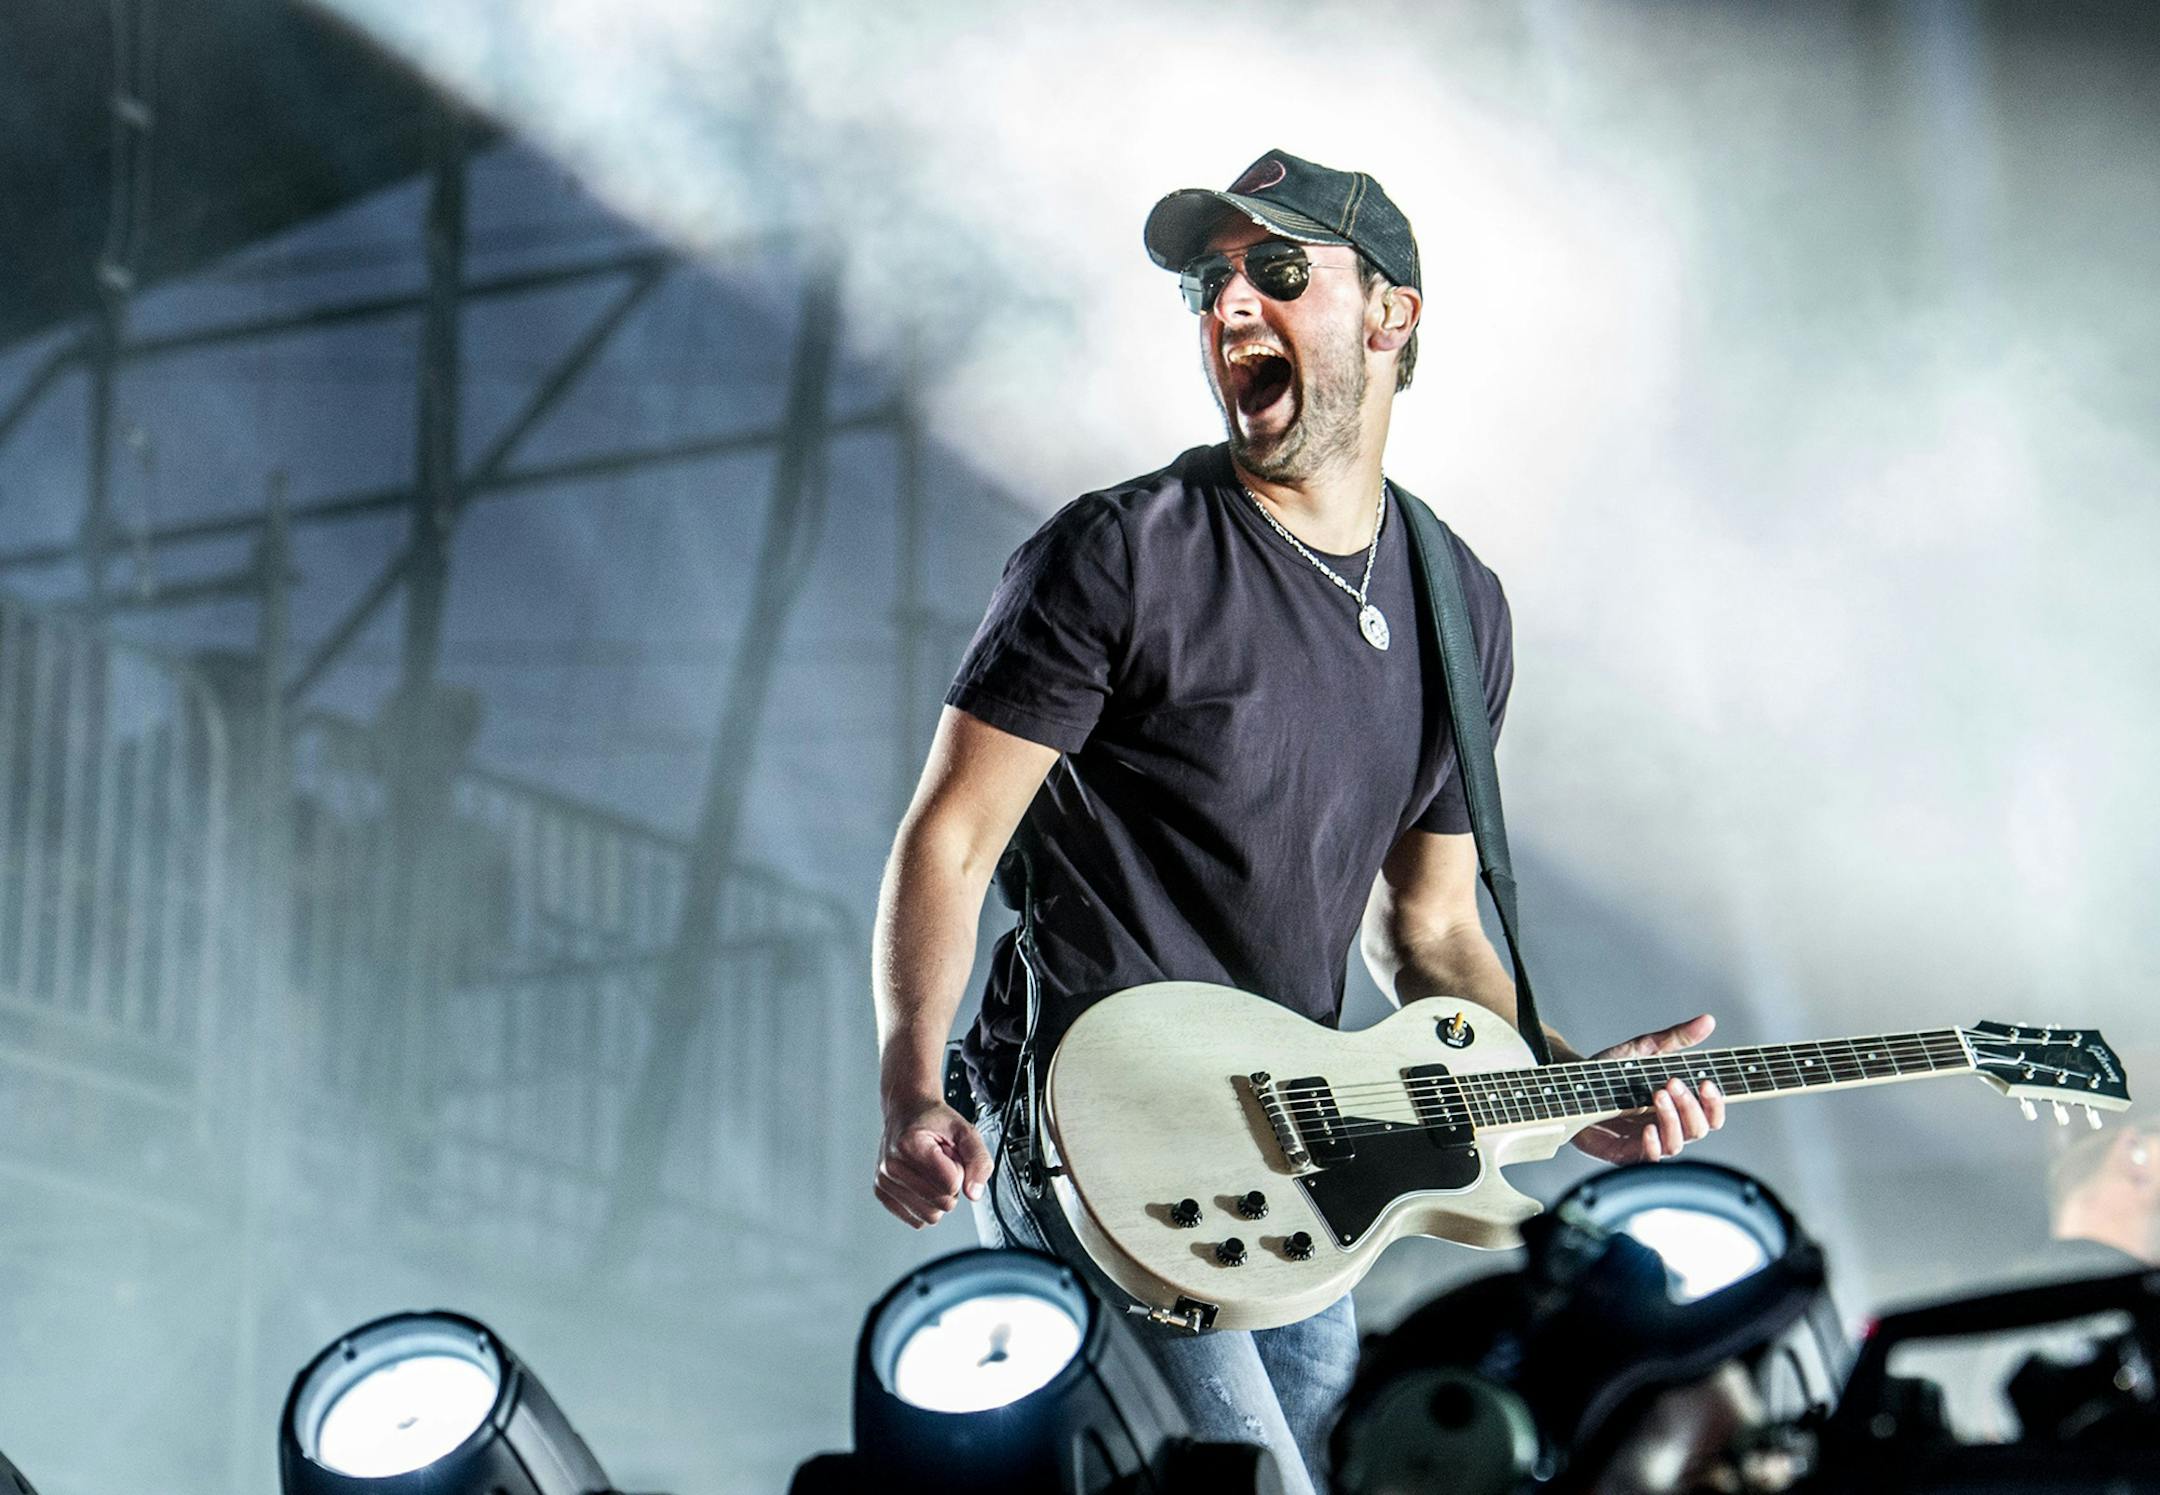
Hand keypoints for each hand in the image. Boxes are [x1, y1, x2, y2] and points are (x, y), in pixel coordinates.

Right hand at [876, 1093, 993, 1228]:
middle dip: (950, 1185)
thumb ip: (979, 1159)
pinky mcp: (881, 1193)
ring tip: (931, 1172)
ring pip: (929, 1216)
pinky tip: (921, 1183)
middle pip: (941, 1203)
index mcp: (911, 1145)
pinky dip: (925, 1205)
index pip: (951, 1184)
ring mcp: (884, 1180)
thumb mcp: (965, 1131)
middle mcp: (892, 1164)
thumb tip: (974, 1193)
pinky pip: (916, 1220)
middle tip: (942, 1163)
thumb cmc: (934, 1121)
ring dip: (938, 1196)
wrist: (907, 1112)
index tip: (950, 1155)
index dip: (959, 1171)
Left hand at [1569, 1013, 1726, 1163]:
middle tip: (1671, 1083)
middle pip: (1698, 1130)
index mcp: (1677, 1107)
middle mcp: (1667, 1127)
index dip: (1715, 1104)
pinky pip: (1647, 1160)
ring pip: (1676, 1145)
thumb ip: (1675, 1039)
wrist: (1572, 1083)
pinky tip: (1647, 1129)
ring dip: (1672, 1121)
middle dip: (1690, 1106)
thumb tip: (1708, 1020)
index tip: (1706, 1083)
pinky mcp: (1624, 1154)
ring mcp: (1647, 1142)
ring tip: (1657, 1094)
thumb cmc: (1610, 1071)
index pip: (1710, 1115)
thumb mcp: (1644, 1050)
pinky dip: (1653, 1147)